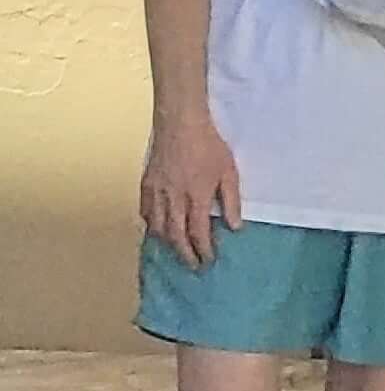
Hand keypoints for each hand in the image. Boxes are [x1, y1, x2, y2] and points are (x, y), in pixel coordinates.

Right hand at [141, 120, 246, 265]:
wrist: (180, 124)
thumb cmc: (209, 146)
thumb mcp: (229, 173)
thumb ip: (231, 201)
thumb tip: (234, 227)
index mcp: (195, 197)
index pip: (197, 233)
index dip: (203, 250)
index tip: (208, 260)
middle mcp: (173, 200)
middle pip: (175, 236)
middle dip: (184, 254)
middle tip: (193, 266)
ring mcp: (156, 193)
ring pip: (157, 227)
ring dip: (167, 243)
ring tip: (177, 251)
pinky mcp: (146, 185)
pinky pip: (145, 212)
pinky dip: (151, 225)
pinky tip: (157, 229)